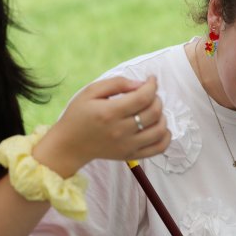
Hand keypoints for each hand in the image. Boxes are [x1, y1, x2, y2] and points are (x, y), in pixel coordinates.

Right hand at [33, 76, 171, 176]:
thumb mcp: (91, 91)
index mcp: (110, 113)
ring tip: (152, 110)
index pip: (143, 97)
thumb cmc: (79, 115)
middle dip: (157, 98)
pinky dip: (165, 136)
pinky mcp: (131, 156)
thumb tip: (141, 84)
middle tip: (148, 94)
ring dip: (162, 116)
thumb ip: (117, 83)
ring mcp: (127, 146)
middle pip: (154, 112)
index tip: (151, 79)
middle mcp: (121, 131)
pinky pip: (159, 148)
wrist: (69, 145)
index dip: (152, 85)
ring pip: (160, 130)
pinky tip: (158, 126)